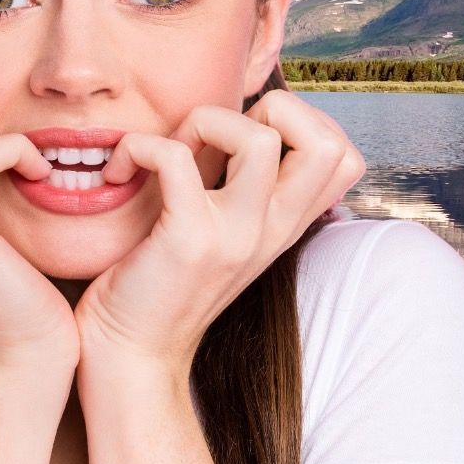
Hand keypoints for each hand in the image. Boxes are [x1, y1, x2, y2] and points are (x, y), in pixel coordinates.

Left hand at [75, 90, 365, 372]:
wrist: (128, 357)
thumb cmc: (158, 284)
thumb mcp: (219, 233)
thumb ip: (237, 186)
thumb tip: (230, 120)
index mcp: (282, 225)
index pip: (345, 156)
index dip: (303, 120)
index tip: (244, 129)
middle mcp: (271, 230)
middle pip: (328, 142)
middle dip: (271, 107)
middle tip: (216, 133)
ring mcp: (235, 237)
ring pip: (261, 138)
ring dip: (205, 120)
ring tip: (169, 148)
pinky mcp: (188, 240)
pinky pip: (174, 157)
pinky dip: (138, 146)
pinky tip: (119, 172)